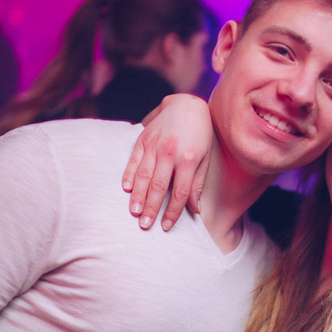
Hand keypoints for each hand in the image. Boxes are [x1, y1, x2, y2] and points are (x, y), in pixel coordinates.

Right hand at [122, 94, 213, 230]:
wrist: (188, 105)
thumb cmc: (200, 135)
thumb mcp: (205, 159)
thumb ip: (197, 184)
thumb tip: (195, 210)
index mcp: (189, 159)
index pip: (180, 192)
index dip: (173, 212)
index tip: (166, 226)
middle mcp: (170, 152)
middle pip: (159, 186)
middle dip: (151, 208)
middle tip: (145, 225)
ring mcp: (155, 145)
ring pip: (144, 175)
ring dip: (138, 195)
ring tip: (134, 212)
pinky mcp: (143, 139)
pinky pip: (134, 160)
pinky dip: (129, 174)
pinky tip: (125, 189)